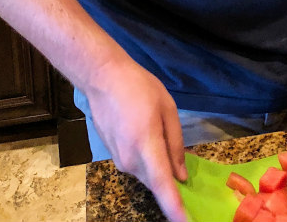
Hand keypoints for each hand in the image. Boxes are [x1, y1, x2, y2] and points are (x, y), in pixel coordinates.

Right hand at [85, 52, 188, 221]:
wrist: (102, 78)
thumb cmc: (139, 87)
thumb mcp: (167, 108)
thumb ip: (175, 144)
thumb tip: (181, 176)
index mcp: (146, 145)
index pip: (163, 185)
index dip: (175, 207)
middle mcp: (130, 160)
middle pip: (157, 182)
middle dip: (171, 181)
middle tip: (184, 166)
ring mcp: (119, 161)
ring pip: (147, 175)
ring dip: (159, 167)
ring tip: (160, 134)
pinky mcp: (114, 157)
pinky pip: (137, 166)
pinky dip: (147, 160)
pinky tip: (147, 135)